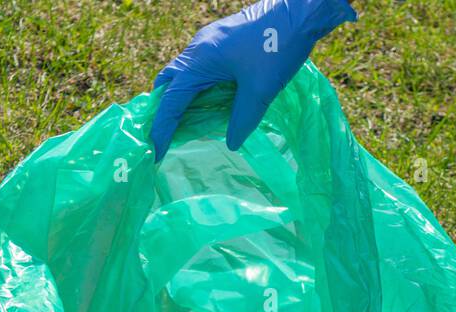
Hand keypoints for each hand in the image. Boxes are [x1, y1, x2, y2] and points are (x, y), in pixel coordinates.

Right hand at [150, 0, 356, 160]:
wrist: (299, 11)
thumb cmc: (278, 48)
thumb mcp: (260, 91)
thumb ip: (242, 120)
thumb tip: (231, 144)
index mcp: (200, 60)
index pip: (171, 101)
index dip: (162, 130)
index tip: (156, 154)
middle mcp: (197, 49)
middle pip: (167, 84)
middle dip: (163, 111)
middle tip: (167, 137)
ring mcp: (208, 42)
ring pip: (182, 75)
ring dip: (180, 100)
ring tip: (187, 126)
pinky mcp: (221, 40)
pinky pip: (198, 67)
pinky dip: (196, 88)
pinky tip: (210, 103)